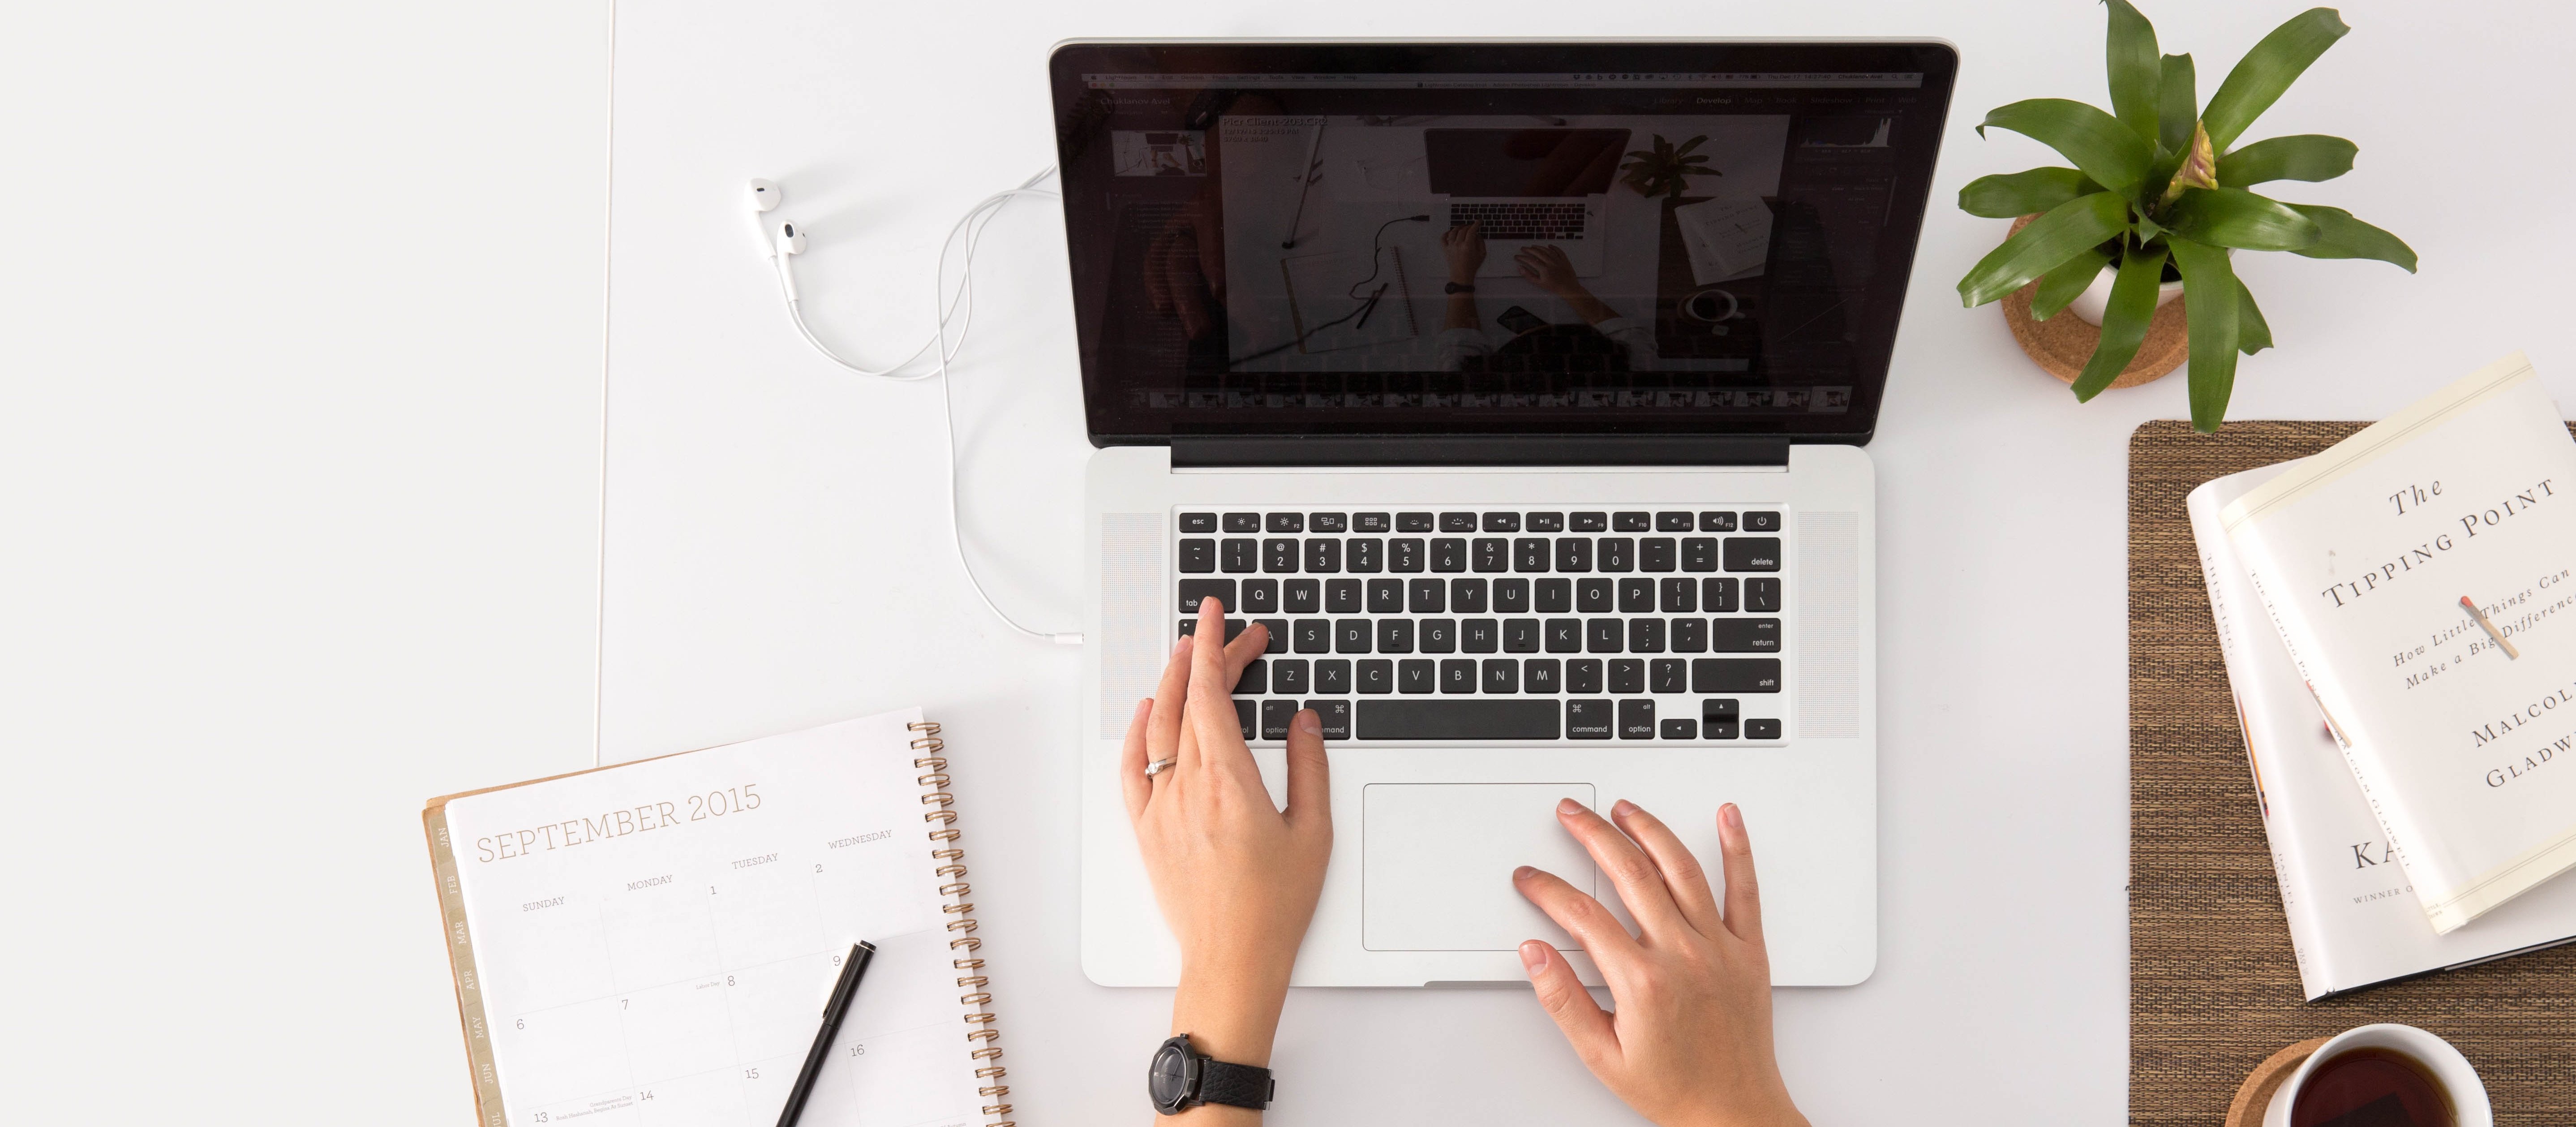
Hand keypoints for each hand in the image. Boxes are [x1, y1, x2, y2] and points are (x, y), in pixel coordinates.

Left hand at [1121, 599, 1331, 1092]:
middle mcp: (1187, 789)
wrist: (1232, 959)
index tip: (1218, 617)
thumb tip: (1303, 721)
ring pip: (1157, 728)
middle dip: (1206, 657)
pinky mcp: (1147, 830)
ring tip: (1187, 655)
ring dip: (1171, 684)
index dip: (1214, 647)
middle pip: (1187, 702)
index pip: (1211, 694)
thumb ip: (1309, 768)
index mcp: (1229, 782)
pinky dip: (1137, 733)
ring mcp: (1161, 808)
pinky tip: (1147, 712)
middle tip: (1228, 634)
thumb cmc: (1274, 906)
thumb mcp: (1313, 831)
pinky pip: (1132, 769)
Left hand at [1441, 221, 1485, 281]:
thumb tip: (1477, 234)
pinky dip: (1446, 234)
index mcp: (1468, 246)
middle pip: (1463, 230)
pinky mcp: (1446, 250)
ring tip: (1462, 227)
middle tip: (1471, 226)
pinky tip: (1450, 232)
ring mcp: (1451, 247)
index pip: (1472, 230)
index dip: (1476, 224)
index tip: (1478, 221)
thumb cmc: (1472, 267)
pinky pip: (1443, 239)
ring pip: (1453, 232)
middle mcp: (1458, 245)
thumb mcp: (1482, 254)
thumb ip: (1481, 242)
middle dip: (1468, 226)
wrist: (1461, 276)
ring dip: (1458, 227)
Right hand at [1514, 244, 1580, 294]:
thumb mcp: (1539, 283)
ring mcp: (1558, 260)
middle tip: (1523, 248)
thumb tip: (1520, 268)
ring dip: (1539, 247)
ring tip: (1532, 246)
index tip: (1517, 256)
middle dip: (1529, 250)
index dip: (1522, 257)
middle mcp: (1551, 262)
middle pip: (1538, 253)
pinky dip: (1553, 247)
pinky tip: (1549, 246)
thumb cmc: (1553, 287)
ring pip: (1547, 250)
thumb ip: (1529, 275)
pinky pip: (1559, 251)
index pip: (1530, 260)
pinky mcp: (1564, 259)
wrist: (1569, 288)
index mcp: (1544, 269)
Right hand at [1515, 801, 1805, 1126]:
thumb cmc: (1673, 1087)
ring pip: (1681, 870)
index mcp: (1642, 982)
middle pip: (1630, 874)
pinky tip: (1727, 817)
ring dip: (1649, 830)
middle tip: (1571, 813)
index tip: (1531, 877)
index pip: (1582, 916)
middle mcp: (1682, 955)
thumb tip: (1534, 953)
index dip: (1548, 889)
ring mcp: (1719, 948)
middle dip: (1592, 834)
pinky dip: (1738, 849)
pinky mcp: (1749, 950)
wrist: (1734, 1111)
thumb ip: (1563, 1000)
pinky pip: (1745, 890)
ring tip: (1625, 808)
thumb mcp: (1601, 1055)